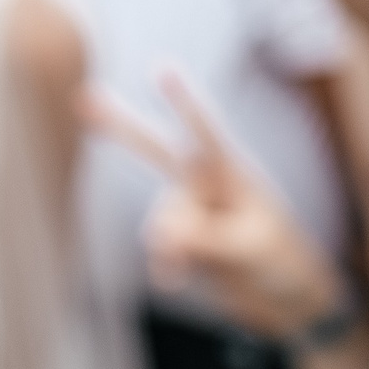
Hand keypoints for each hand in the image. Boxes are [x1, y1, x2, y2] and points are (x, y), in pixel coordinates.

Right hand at [93, 71, 347, 340]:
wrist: (285, 300)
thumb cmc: (281, 262)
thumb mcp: (250, 251)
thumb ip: (204, 241)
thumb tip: (160, 239)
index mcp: (233, 173)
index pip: (205, 131)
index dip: (183, 101)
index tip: (160, 68)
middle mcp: (206, 184)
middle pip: (158, 150)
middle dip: (121, 125)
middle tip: (83, 100)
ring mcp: (191, 210)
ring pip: (161, 222)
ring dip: (170, 249)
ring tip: (186, 271)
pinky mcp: (182, 238)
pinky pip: (158, 248)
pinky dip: (164, 265)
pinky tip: (173, 280)